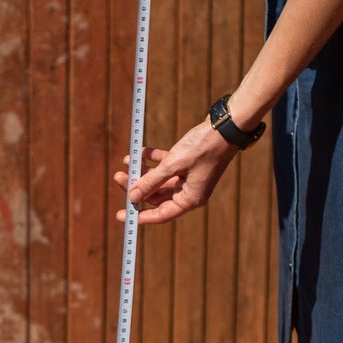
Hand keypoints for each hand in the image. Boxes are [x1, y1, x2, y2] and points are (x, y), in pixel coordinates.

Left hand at [115, 124, 235, 226]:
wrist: (224, 127)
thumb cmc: (202, 148)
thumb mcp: (173, 165)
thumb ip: (151, 181)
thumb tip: (132, 196)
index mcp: (190, 199)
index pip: (161, 214)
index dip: (140, 215)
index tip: (121, 215)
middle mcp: (189, 191)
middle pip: (157, 195)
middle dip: (137, 186)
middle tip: (118, 177)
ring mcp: (188, 177)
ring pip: (159, 179)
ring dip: (143, 171)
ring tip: (126, 161)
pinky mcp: (187, 163)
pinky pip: (165, 165)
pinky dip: (153, 160)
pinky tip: (140, 152)